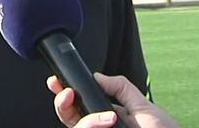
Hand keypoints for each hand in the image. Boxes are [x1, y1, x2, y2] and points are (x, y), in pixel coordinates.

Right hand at [46, 73, 179, 127]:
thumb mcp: (143, 106)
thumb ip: (120, 88)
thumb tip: (97, 76)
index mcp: (107, 119)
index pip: (78, 107)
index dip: (64, 95)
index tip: (56, 81)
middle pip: (68, 118)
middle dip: (62, 103)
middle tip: (68, 94)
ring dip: (86, 121)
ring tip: (109, 119)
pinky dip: (90, 126)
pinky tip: (106, 123)